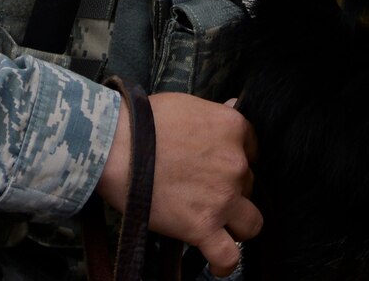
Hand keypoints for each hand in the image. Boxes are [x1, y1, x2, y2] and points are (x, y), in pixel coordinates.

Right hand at [94, 93, 259, 275]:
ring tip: (216, 223)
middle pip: (248, 185)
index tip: (217, 166)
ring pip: (251, 222)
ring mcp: (222, 197)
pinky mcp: (202, 226)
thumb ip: (216, 113)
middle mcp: (235, 163)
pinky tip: (215, 259)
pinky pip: (228, 256)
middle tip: (201, 189)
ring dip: (236, 224)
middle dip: (229, 189)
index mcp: (233, 128)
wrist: (115, 146)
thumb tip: (234, 106)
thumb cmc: (143, 122)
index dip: (235, 159)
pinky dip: (224, 262)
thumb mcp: (186, 105)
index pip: (253, 151)